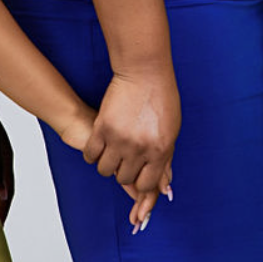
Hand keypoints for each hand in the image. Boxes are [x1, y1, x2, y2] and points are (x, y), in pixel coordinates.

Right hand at [82, 69, 179, 220]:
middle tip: (125, 158)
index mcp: (161, 150)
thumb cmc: (161, 100)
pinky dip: (93, 154)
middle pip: (124, 178)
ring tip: (112, 151)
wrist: (145, 73)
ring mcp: (120, 139)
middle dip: (124, 171)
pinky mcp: (102, 129)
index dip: (140, 182)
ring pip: (105, 170)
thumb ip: (166, 159)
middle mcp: (140, 148)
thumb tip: (164, 188)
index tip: (138, 174)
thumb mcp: (171, 131)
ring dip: (107, 163)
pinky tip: (99, 146)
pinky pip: (91, 155)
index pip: (146, 184)